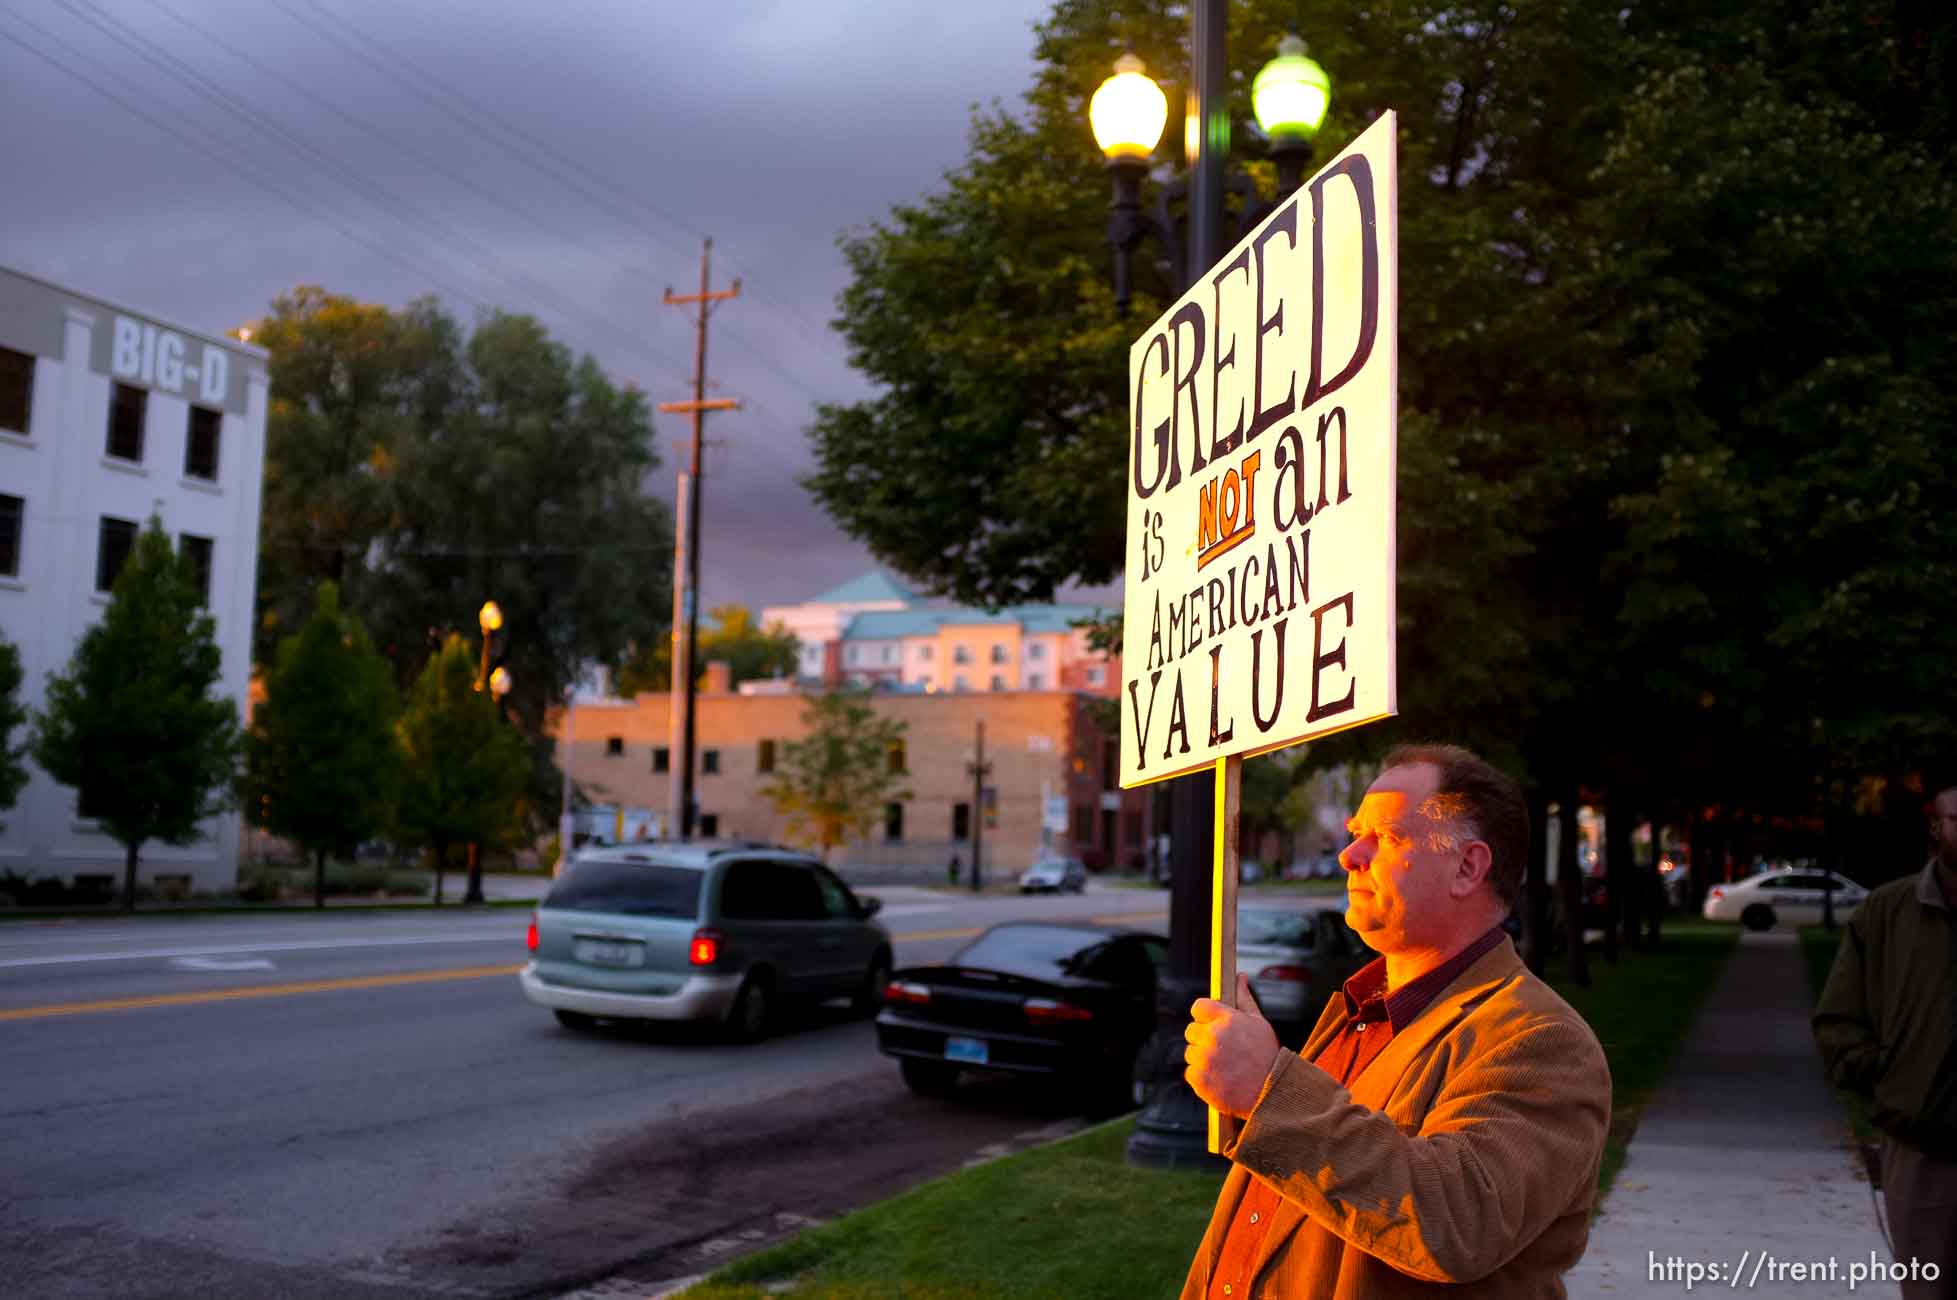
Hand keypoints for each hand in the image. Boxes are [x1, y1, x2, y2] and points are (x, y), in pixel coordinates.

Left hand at [1184, 974, 1280, 1117]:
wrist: (1271, 1095)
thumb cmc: (1267, 1057)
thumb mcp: (1259, 1023)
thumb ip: (1244, 998)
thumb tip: (1240, 976)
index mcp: (1227, 1019)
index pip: (1198, 1007)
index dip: (1206, 1016)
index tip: (1213, 1025)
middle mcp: (1213, 1036)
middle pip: (1192, 1030)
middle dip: (1204, 1038)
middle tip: (1224, 1051)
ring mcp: (1204, 1058)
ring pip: (1191, 1052)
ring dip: (1203, 1059)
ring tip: (1225, 1067)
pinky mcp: (1198, 1079)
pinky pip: (1191, 1072)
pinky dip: (1202, 1077)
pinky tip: (1220, 1079)